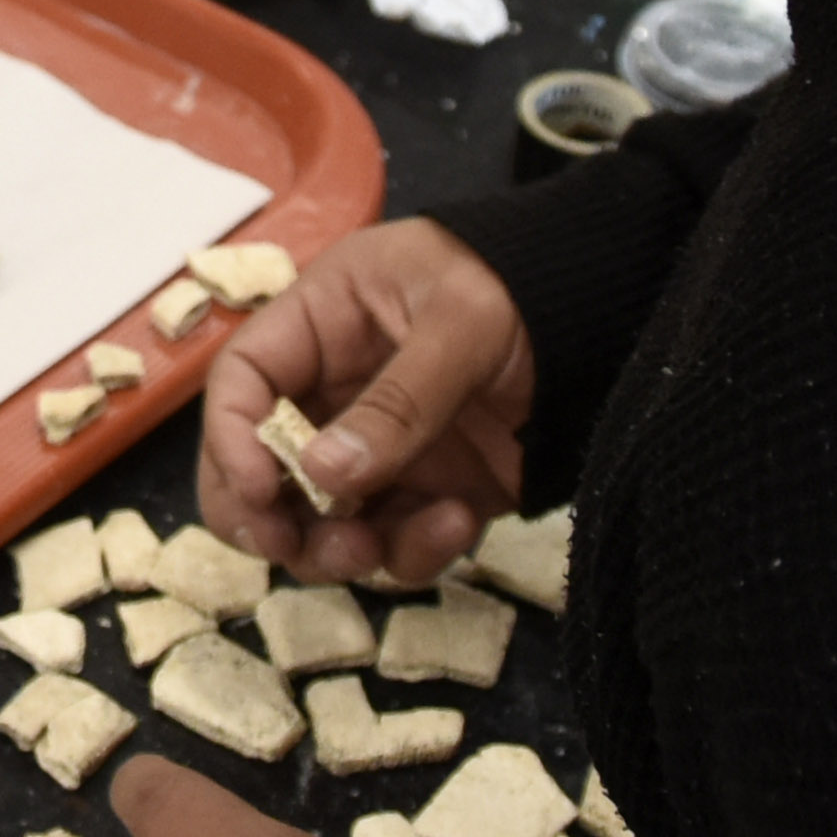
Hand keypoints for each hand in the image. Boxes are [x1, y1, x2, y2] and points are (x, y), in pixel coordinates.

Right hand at [199, 215, 531, 585]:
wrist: (605, 315)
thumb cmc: (519, 284)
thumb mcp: (460, 322)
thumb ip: (398, 399)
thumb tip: (323, 474)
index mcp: (320, 326)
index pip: (241, 382)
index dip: (230, 437)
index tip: (256, 489)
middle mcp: (333, 396)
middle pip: (257, 470)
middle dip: (262, 517)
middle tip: (288, 546)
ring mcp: (378, 451)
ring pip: (317, 524)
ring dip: (334, 551)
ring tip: (375, 549)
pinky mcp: (427, 494)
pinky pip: (396, 544)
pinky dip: (415, 552)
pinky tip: (461, 523)